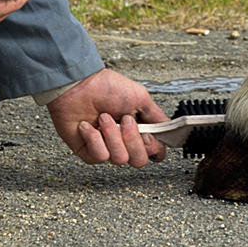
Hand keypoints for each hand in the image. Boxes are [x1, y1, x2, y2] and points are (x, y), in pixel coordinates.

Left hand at [47, 69, 168, 166]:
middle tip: (124, 119)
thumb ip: (157, 117)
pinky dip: (94, 138)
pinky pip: (100, 156)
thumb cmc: (105, 87)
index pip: (154, 152)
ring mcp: (106, 147)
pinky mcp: (88, 152)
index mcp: (138, 129)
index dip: (153, 146)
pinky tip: (88, 125)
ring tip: (102, 118)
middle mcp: (123, 141)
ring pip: (120, 159)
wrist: (77, 85)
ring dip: (112, 134)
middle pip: (139, 160)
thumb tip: (170, 131)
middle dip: (132, 139)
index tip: (148, 133)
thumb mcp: (140, 97)